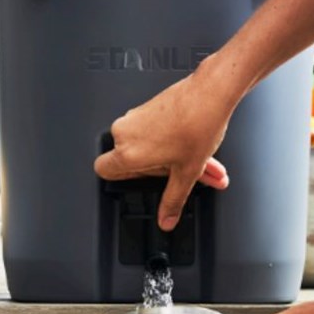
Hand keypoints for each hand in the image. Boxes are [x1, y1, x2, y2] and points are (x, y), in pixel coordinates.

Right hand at [93, 62, 235, 229]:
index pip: (103, 171)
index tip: (144, 180)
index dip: (123, 179)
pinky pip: (153, 131)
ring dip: (174, 157)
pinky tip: (197, 147)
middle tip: (186, 173)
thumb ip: (173, 201)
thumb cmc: (196, 127)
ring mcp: (135, 117)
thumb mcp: (186, 173)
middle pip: (133, 160)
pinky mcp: (147, 107)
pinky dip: (173, 141)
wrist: (209, 94)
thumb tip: (166, 219)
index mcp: (127, 153)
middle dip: (165, 171)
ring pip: (148, 145)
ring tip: (201, 162)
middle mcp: (125, 133)